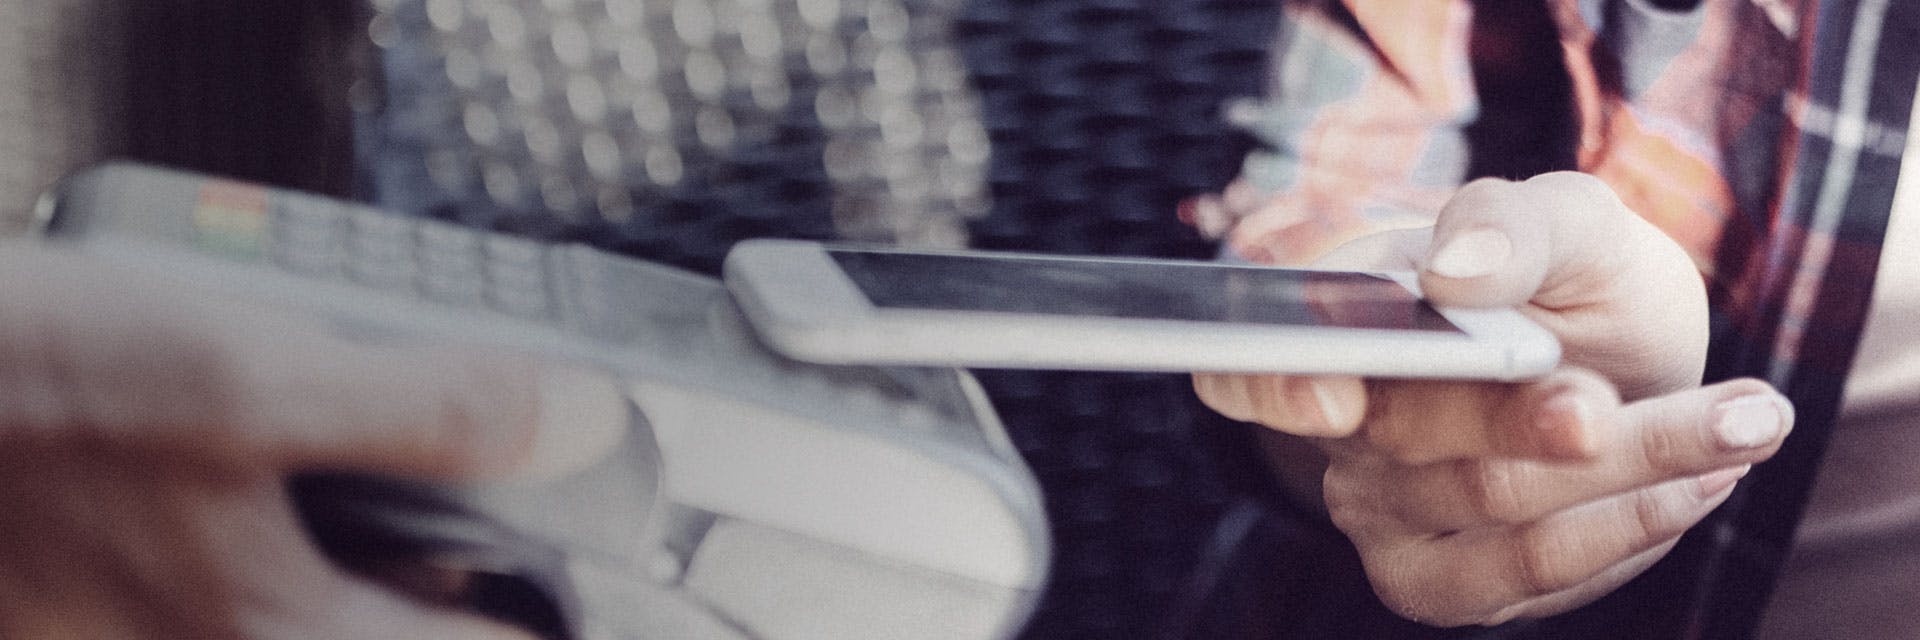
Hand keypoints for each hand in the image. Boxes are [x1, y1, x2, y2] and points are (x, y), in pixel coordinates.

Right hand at [0, 243, 620, 637]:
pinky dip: (305, 563)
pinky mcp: (121, 620)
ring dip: (382, 566)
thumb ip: (435, 410)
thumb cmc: (11, 399)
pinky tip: (287, 489)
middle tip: (501, 524)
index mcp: (282, 637)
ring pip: (327, 623)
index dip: (565, 615)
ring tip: (385, 486)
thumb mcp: (247, 376)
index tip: (609, 579)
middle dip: (465, 589)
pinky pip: (254, 609)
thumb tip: (578, 423)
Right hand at [1193, 173, 1792, 624]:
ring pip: (1492, 510)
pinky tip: (1699, 478)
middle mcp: (1339, 430)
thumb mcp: (1568, 220)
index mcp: (1331, 324)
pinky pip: (1528, 576)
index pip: (1247, 372)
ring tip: (1742, 421)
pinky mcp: (1447, 583)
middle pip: (1408, 440)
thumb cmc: (1571, 278)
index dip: (1273, 391)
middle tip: (1609, 402)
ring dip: (1627, 470)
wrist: (1624, 355)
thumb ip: (1515, 223)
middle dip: (1522, 420)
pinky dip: (1628, 529)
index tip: (1335, 402)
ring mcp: (1386, 515)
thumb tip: (1458, 271)